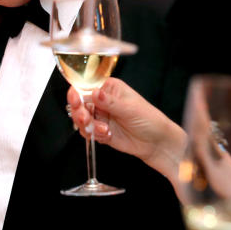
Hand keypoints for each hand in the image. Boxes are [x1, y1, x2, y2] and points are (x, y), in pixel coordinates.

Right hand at [66, 78, 185, 182]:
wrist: (156, 142)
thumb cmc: (149, 119)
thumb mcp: (129, 108)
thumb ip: (109, 102)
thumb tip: (94, 92)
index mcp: (108, 89)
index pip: (86, 87)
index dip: (77, 93)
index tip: (75, 99)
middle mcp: (101, 101)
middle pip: (79, 104)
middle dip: (80, 112)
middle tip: (85, 118)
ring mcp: (100, 116)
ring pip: (81, 120)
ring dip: (89, 126)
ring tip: (104, 130)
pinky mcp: (99, 130)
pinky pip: (87, 132)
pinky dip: (95, 135)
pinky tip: (108, 135)